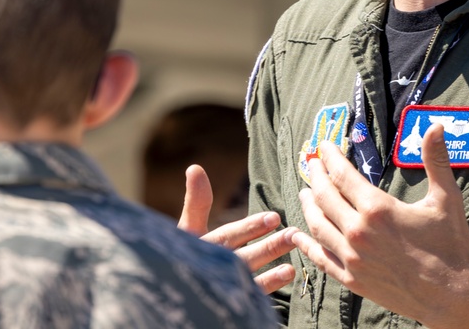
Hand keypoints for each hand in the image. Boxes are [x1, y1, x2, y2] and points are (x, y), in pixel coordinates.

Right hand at [180, 164, 296, 293]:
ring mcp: (221, 287)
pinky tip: (288, 273)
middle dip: (268, 246)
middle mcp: (211, 268)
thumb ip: (197, 202)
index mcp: (201, 248)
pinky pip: (251, 294)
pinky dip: (269, 284)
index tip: (274, 217)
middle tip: (292, 234)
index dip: (250, 228)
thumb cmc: (183, 254)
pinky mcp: (230, 301)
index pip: (228, 237)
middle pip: (243, 256)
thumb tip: (194, 167)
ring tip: (294, 252)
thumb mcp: (188, 229)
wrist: (174, 295)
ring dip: (272, 264)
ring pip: (250, 275)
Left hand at [292, 124, 468, 325]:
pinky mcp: (352, 280)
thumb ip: (436, 159)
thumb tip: (435, 125)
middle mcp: (358, 232)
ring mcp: (352, 258)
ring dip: (308, 206)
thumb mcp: (446, 198)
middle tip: (312, 163)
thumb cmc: (451, 245)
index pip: (342, 175)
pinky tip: (299, 235)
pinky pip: (320, 258)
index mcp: (377, 209)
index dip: (331, 157)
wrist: (452, 295)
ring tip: (304, 192)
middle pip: (325, 197)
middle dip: (316, 176)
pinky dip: (307, 244)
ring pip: (318, 226)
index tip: (324, 146)